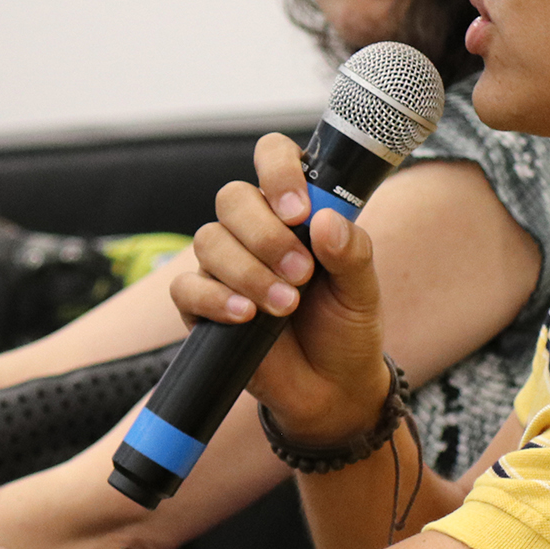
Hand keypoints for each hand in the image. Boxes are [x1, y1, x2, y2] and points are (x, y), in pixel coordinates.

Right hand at [171, 133, 389, 443]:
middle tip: (301, 271)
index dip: (278, 170)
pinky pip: (187, 287)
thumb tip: (326, 220)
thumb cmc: (346, 328)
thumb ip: (352, 252)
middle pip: (232, 198)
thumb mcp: (362, 290)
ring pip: (209, 240)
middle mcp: (254, 230)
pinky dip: (216, 299)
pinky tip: (246, 316)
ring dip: (249, 272)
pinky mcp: (201, 306)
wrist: (331, 390)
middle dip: (265, 234)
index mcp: (294, 211)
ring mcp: (224, 267)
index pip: (273, 158)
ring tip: (286, 306)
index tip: (299, 210)